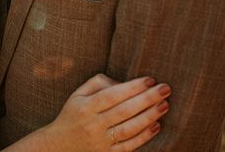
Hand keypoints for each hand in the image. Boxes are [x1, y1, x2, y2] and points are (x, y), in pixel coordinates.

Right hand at [44, 73, 170, 150]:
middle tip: (165, 89)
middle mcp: (93, 124)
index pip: (112, 95)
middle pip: (124, 111)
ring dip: (149, 116)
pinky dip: (144, 136)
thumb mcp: (79, 94)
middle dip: (147, 99)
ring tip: (164, 105)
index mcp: (85, 106)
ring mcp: (100, 141)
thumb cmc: (74, 114)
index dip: (132, 87)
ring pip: (129, 129)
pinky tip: (156, 125)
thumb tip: (124, 83)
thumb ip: (99, 82)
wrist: (59, 145)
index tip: (150, 79)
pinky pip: (129, 146)